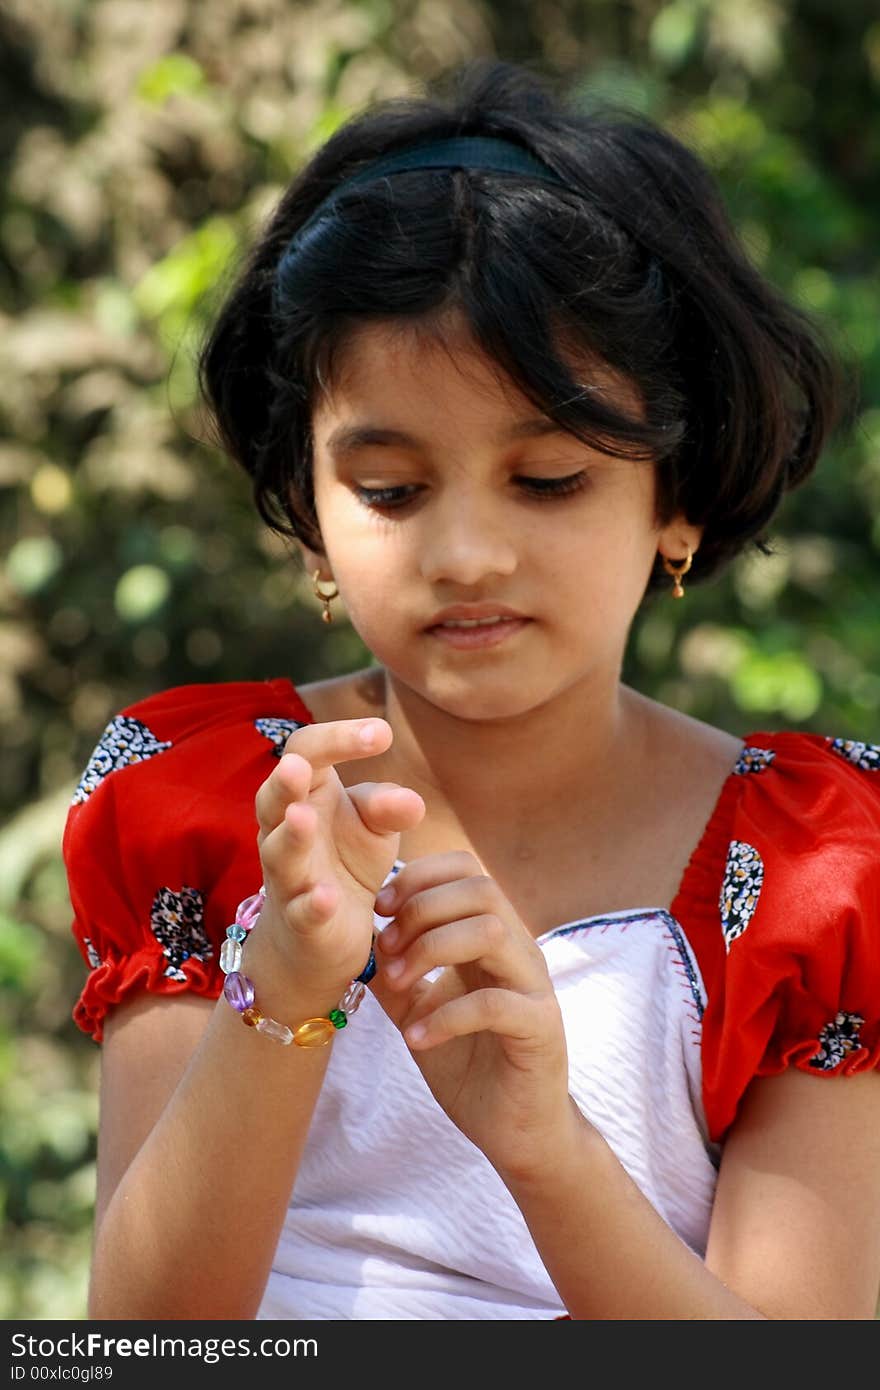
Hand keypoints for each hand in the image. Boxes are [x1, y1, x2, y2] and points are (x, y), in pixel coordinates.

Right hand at [254, 718, 424, 997]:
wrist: (324, 935)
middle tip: (299, 766)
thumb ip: (388, 807)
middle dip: (285, 782)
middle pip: (273, 798)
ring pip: (279, 853)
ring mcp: (288, 877)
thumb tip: (413, 802)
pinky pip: (301, 910)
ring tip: (303, 817)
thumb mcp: (374, 828)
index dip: (338, 738)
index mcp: (304, 795)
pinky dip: (312, 904)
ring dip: (291, 836)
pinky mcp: (300, 921)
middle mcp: (283, 831)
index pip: (308, 752)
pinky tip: (327, 896)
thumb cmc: (345, 861)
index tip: (384, 734)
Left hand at [371, 852, 575, 1185]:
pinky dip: (445, 1016)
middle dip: (421, 909)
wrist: (514, 1129)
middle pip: (480, 889)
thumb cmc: (469, 1064)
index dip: (419, 877)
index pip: (466, 870)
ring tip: (398, 985)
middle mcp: (518, 951)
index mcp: (492, 937)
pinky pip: (494, 1004)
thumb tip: (359, 934)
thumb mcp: (418, 1008)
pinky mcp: (540, 1028)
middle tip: (386, 948)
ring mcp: (534, 987)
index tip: (378, 909)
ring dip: (431, 950)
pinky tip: (416, 1038)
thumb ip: (395, 970)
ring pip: (491, 932)